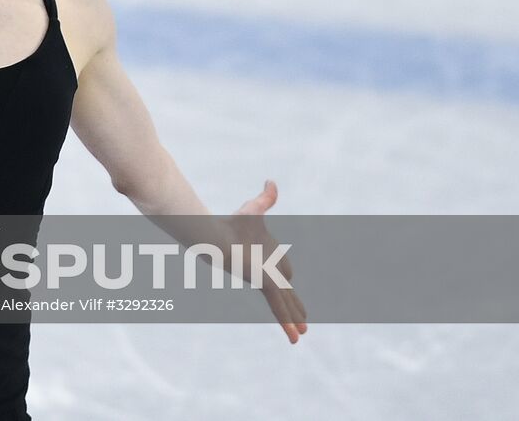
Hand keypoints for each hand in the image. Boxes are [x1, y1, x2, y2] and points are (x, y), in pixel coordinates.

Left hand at [223, 179, 307, 344]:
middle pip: (286, 292)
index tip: (290, 278)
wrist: (215, 236)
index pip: (284, 270)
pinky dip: (288, 323)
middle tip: (302, 318)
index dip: (287, 272)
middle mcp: (266, 272)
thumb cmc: (231, 223)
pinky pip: (280, 308)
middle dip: (294, 305)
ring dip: (293, 320)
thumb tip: (270, 181)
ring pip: (285, 304)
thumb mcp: (254, 209)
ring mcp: (266, 281)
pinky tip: (295, 337)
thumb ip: (265, 198)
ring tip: (301, 335)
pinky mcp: (264, 286)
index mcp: (266, 258)